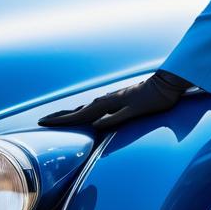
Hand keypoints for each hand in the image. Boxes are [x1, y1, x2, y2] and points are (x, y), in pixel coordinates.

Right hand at [37, 69, 194, 131]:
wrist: (167, 84)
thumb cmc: (154, 100)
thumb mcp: (135, 111)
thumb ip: (116, 119)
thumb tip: (95, 126)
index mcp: (107, 104)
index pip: (79, 115)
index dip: (61, 121)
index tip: (43, 123)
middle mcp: (106, 100)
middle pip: (78, 110)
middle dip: (60, 116)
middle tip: (42, 121)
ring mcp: (112, 98)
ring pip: (85, 107)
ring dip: (71, 113)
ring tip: (59, 118)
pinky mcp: (119, 99)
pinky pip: (95, 107)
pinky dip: (84, 111)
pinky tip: (87, 113)